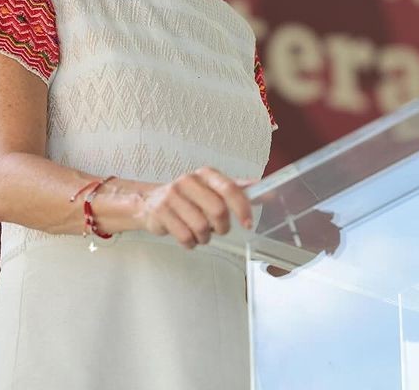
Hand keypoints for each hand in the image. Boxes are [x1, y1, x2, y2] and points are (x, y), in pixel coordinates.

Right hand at [138, 167, 253, 248]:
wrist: (151, 201)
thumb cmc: (190, 197)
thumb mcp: (213, 189)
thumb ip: (239, 190)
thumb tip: (267, 190)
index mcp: (206, 175)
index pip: (230, 188)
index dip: (242, 208)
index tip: (248, 223)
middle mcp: (188, 181)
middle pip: (217, 210)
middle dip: (222, 227)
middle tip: (219, 230)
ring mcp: (172, 196)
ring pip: (200, 227)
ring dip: (205, 237)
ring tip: (201, 234)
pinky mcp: (160, 212)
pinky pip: (184, 236)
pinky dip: (191, 243)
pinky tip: (188, 237)